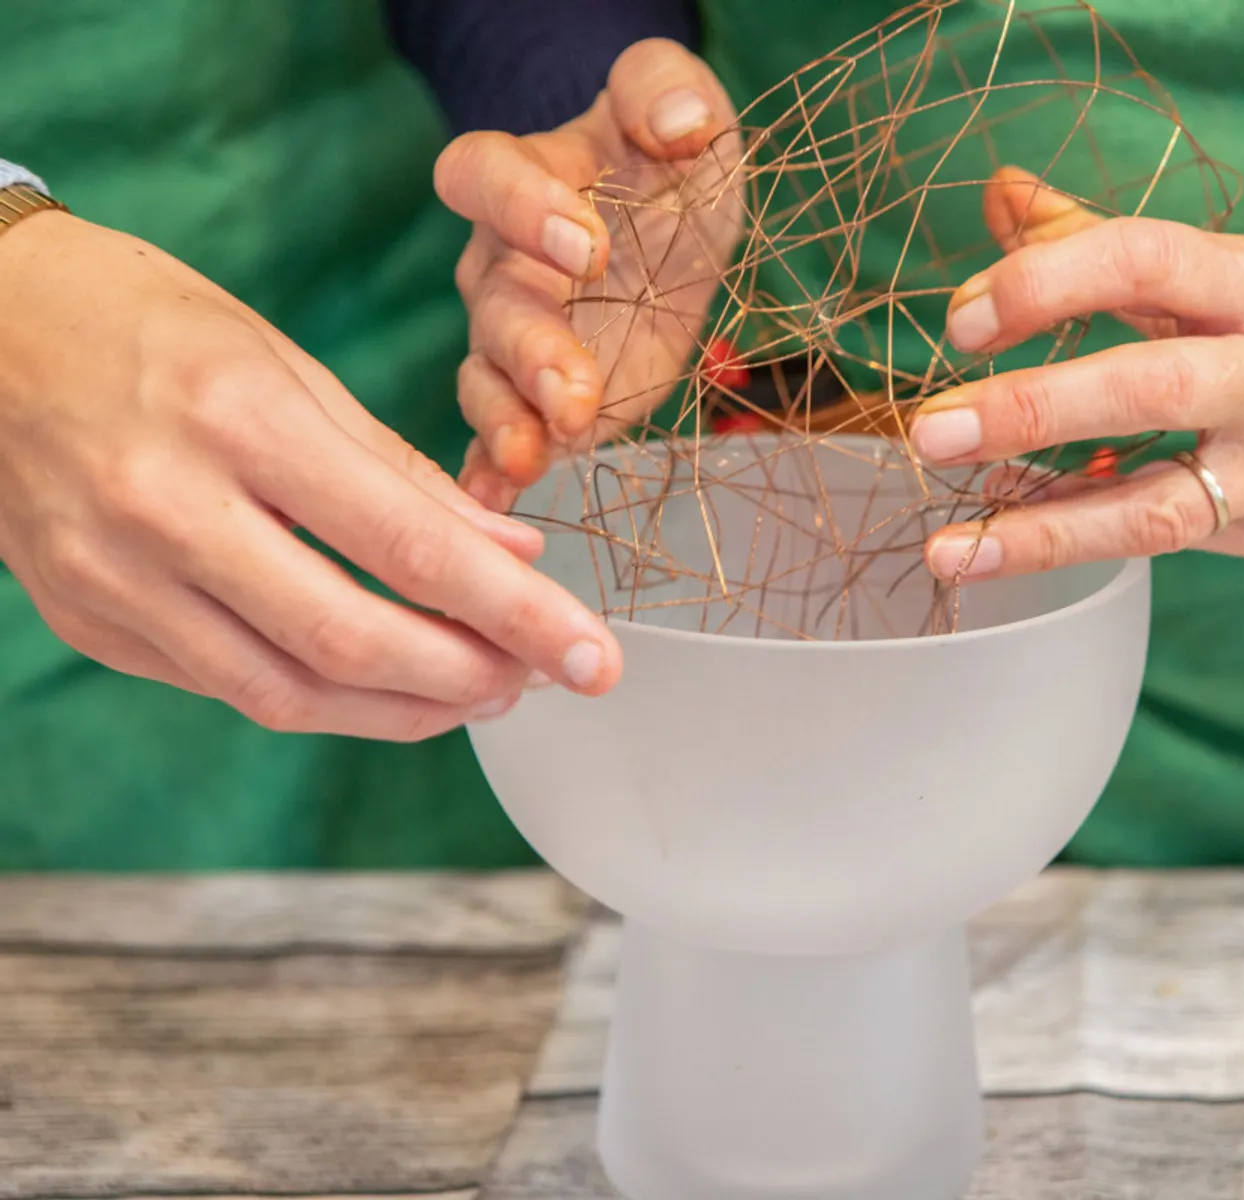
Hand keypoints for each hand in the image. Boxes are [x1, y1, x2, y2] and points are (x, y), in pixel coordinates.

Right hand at [0, 213, 622, 740]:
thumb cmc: (145, 323)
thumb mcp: (287, 365)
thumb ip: (401, 473)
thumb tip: (514, 559)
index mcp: (236, 420)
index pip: (409, 548)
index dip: (518, 618)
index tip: (594, 657)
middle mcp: (165, 508)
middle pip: (350, 642)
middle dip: (470, 679)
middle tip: (543, 680)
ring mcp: (111, 576)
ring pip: (285, 694)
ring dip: (404, 711)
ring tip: (480, 692)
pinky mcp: (86, 619)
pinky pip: (227, 686)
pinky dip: (320, 697)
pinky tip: (382, 684)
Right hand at [434, 39, 742, 511]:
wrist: (672, 225)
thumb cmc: (667, 162)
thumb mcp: (684, 105)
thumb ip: (666, 88)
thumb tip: (676, 121)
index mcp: (522, 179)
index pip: (483, 175)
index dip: (523, 208)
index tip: (589, 245)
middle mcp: (500, 263)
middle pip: (490, 302)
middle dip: (529, 348)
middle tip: (572, 388)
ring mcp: (512, 340)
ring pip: (486, 377)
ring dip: (508, 419)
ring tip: (536, 455)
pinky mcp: (540, 401)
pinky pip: (500, 436)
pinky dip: (493, 471)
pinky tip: (500, 502)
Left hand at [908, 171, 1243, 577]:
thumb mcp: (1239, 263)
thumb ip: (1108, 241)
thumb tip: (1002, 199)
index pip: (1149, 257)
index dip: (1051, 279)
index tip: (967, 315)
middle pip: (1151, 386)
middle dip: (1033, 410)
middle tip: (934, 429)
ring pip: (1161, 505)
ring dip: (1046, 530)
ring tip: (953, 549)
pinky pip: (1173, 536)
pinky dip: (1091, 533)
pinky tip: (1016, 537)